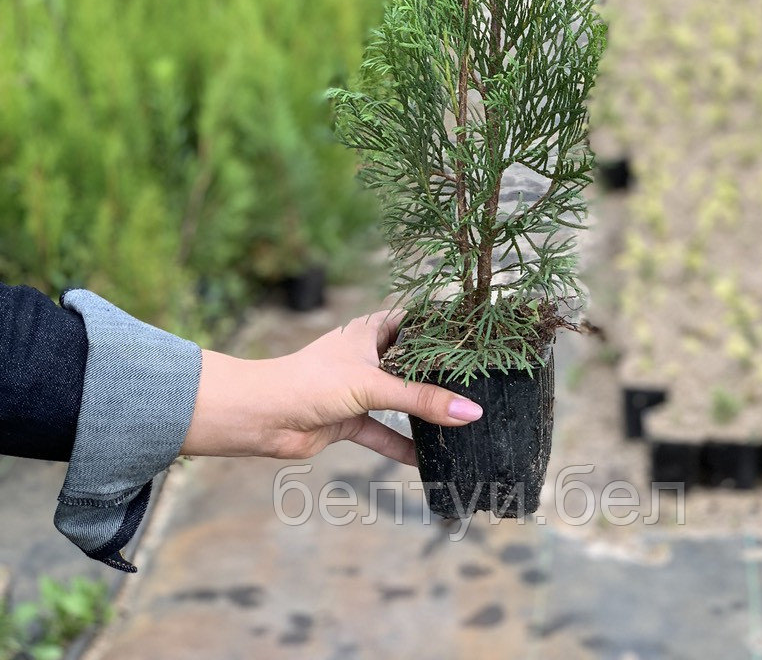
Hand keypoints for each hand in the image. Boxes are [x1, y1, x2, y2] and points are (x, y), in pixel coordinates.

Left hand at [180, 306, 482, 464]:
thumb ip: (422, 400)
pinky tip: (426, 460)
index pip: (416, 322)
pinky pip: (383, 433)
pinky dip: (401, 445)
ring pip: (399, 400)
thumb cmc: (311, 382)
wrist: (261, 417)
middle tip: (480, 384)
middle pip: (412, 364)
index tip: (480, 336)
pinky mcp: (348, 419)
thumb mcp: (373, 386)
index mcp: (370, 330)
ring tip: (461, 422)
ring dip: (422, 414)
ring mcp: (358, 389)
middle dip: (440, 376)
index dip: (444, 328)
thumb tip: (471, 412)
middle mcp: (367, 356)